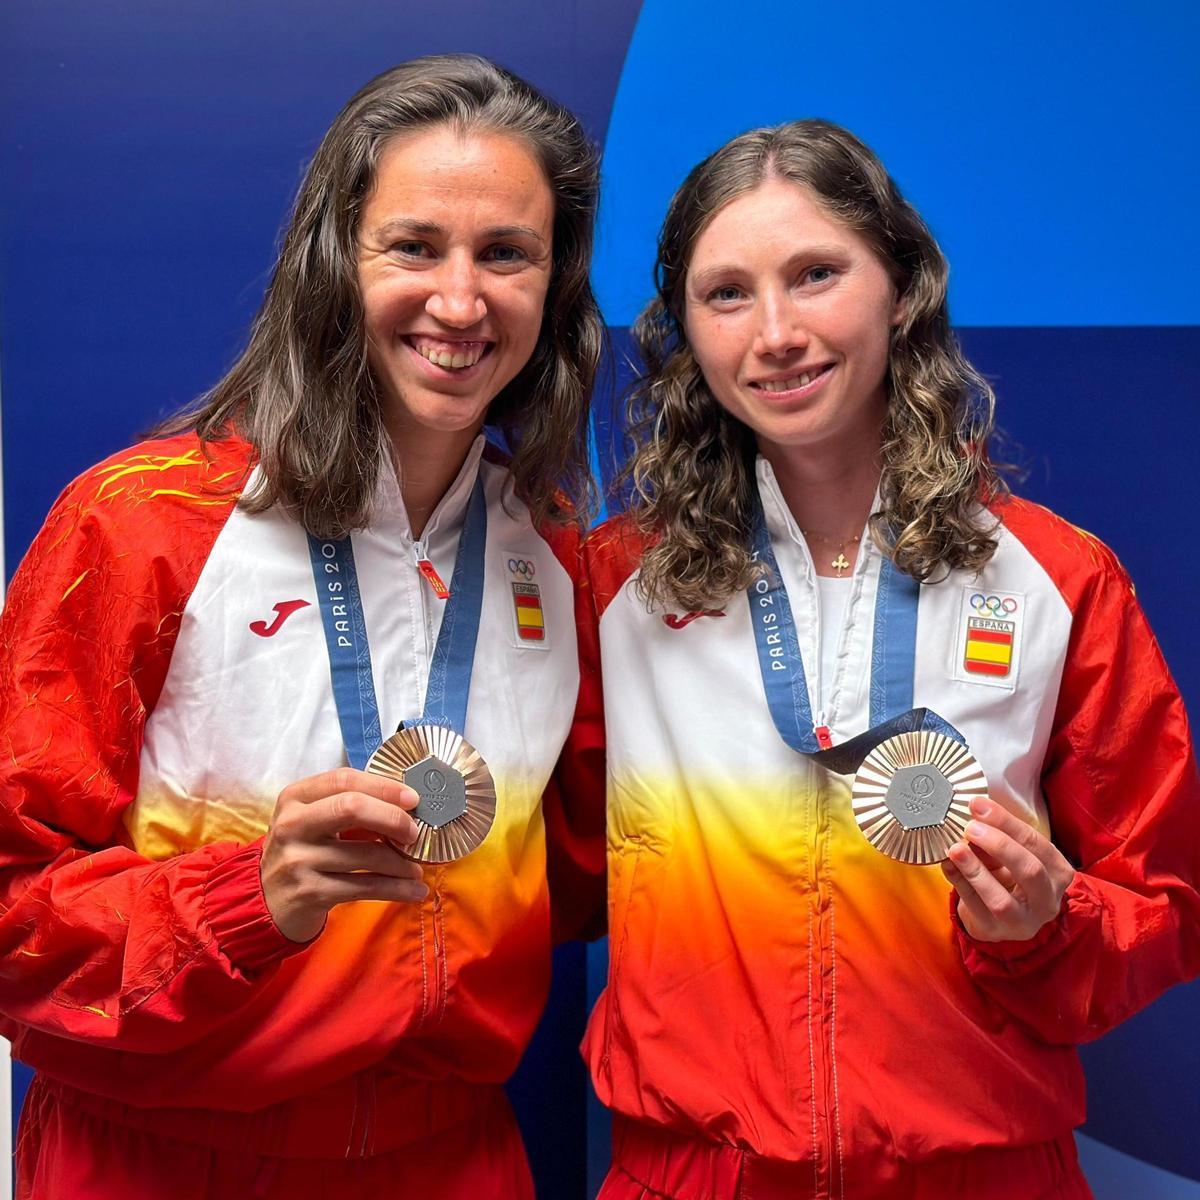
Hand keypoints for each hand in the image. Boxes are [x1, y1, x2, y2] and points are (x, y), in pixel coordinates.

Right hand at [261, 768, 425, 941]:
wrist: (266, 903)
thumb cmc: (301, 852)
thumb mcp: (312, 821)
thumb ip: (348, 806)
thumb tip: (406, 804)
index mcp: (295, 797)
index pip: (344, 779)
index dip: (383, 786)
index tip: (413, 798)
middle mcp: (292, 825)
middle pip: (351, 808)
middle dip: (393, 818)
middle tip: (415, 833)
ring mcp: (298, 860)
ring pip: (366, 855)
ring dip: (402, 863)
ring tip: (417, 868)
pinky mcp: (309, 893)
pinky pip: (365, 887)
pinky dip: (397, 889)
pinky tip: (414, 890)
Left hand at [942, 796, 1074, 942]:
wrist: (1002, 917)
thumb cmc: (1011, 876)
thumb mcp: (1013, 854)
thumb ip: (999, 835)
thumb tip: (975, 812)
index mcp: (1058, 872)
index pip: (1036, 843)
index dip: (1006, 822)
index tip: (978, 806)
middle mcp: (1046, 900)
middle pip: (1030, 870)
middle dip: (999, 845)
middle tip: (971, 828)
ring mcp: (1022, 921)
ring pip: (1002, 900)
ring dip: (976, 871)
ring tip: (955, 849)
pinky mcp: (995, 932)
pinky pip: (975, 907)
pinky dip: (959, 883)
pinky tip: (947, 865)